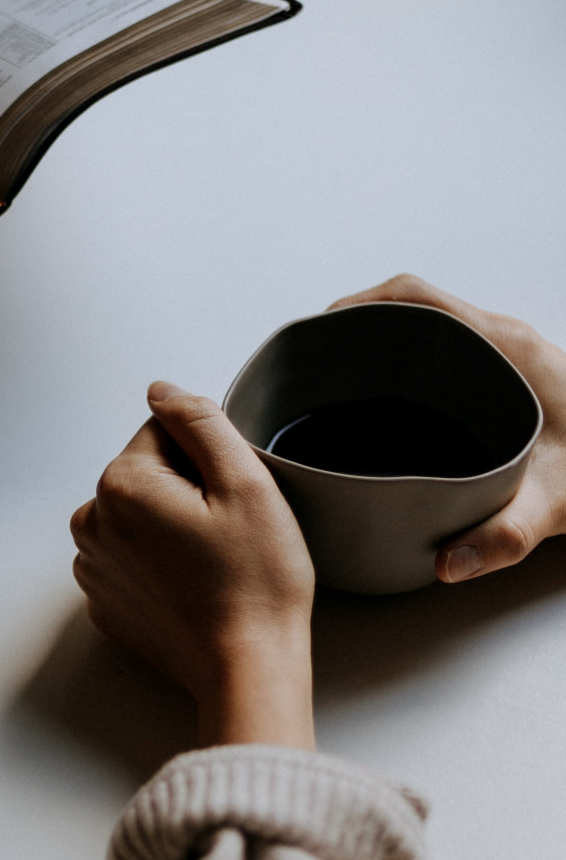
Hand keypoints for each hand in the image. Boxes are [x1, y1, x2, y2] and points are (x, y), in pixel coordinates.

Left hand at [71, 382, 315, 748]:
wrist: (247, 669)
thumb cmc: (255, 583)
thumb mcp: (245, 482)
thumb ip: (199, 421)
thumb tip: (161, 391)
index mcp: (120, 485)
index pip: (164, 432)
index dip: (208, 459)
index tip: (228, 498)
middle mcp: (91, 522)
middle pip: (148, 473)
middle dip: (187, 490)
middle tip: (226, 533)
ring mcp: (92, 566)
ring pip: (140, 515)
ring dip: (171, 525)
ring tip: (211, 562)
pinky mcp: (104, 600)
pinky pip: (133, 556)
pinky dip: (159, 562)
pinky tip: (194, 585)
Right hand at [331, 274, 565, 583]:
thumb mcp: (557, 504)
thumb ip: (501, 536)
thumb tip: (443, 563)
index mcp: (502, 346)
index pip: (412, 297)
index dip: (355, 305)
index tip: (319, 330)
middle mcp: (502, 339)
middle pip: (410, 305)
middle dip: (357, 326)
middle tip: (318, 362)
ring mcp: (508, 351)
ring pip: (429, 325)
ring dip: (384, 342)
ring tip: (342, 381)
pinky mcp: (512, 371)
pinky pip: (447, 348)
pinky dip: (410, 360)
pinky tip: (394, 403)